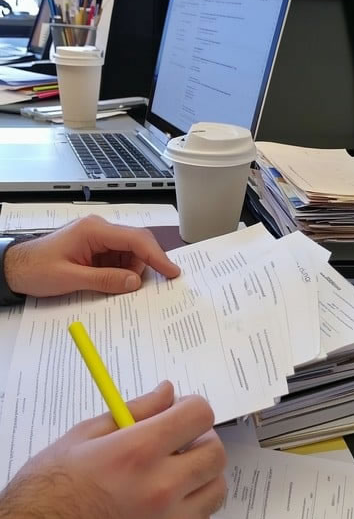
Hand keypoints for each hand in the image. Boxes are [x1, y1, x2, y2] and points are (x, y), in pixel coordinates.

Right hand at [0, 382, 225, 518]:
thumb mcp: (85, 435)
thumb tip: (167, 392)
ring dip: (200, 476)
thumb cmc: (50, 489)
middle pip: (215, 453)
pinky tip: (164, 505)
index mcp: (137, 453)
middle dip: (200, 440)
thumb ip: (135, 411)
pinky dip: (191, 511)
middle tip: (178, 442)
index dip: (192, 408)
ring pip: (215, 490)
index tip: (180, 411)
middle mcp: (159, 490)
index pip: (199, 416)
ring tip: (171, 474)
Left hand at [4, 215, 179, 296]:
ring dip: (131, 272)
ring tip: (120, 289)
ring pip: (130, 253)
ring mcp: (99, 239)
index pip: (135, 239)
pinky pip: (119, 259)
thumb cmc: (36, 269)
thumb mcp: (70, 278)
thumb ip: (104, 280)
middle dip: (145, 265)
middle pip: (137, 243)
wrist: (15, 267)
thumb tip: (134, 282)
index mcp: (94, 230)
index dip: (157, 256)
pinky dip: (122, 273)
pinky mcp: (96, 249)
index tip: (172, 272)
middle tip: (149, 287)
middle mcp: (100, 229)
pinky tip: (116, 285)